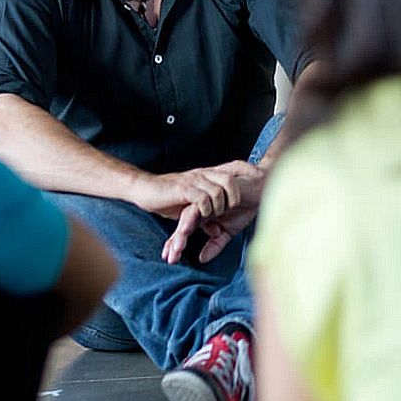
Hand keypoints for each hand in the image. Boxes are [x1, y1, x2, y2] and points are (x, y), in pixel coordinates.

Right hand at [130, 165, 245, 220]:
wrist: (144, 189)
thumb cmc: (166, 197)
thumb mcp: (190, 208)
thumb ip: (205, 216)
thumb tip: (216, 230)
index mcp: (208, 176)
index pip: (234, 170)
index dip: (247, 176)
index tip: (257, 184)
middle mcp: (203, 175)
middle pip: (231, 180)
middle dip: (237, 196)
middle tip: (234, 210)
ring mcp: (194, 181)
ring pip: (220, 190)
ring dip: (221, 206)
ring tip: (216, 216)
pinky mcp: (184, 190)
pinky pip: (203, 199)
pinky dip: (207, 209)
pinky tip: (204, 217)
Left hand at [160, 161, 267, 264]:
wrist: (259, 190)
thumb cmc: (243, 208)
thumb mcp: (227, 232)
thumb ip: (214, 245)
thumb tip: (201, 259)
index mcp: (201, 215)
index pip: (185, 232)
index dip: (177, 245)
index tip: (169, 259)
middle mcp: (200, 207)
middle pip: (183, 225)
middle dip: (175, 242)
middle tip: (169, 257)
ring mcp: (206, 200)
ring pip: (189, 217)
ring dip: (182, 233)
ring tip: (177, 247)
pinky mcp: (212, 192)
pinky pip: (200, 206)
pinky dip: (195, 217)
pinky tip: (189, 228)